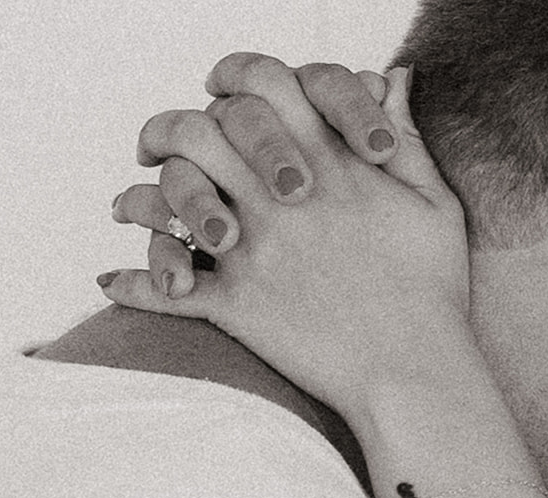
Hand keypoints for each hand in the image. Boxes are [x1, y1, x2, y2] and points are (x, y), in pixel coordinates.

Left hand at [101, 59, 473, 426]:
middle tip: (156, 144)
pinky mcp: (238, 304)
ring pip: (171, 194)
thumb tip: (393, 78)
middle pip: (203, 127)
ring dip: (143, 197)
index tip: (220, 90)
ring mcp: (255, 250)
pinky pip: (165, 288)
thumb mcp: (435, 203)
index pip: (267, 85)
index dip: (237, 77)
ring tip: (126, 206)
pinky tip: (113, 283)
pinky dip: (132, 285)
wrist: (414, 371)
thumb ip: (408, 136)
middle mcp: (283, 198)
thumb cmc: (433, 290)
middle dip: (172, 129)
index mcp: (331, 166)